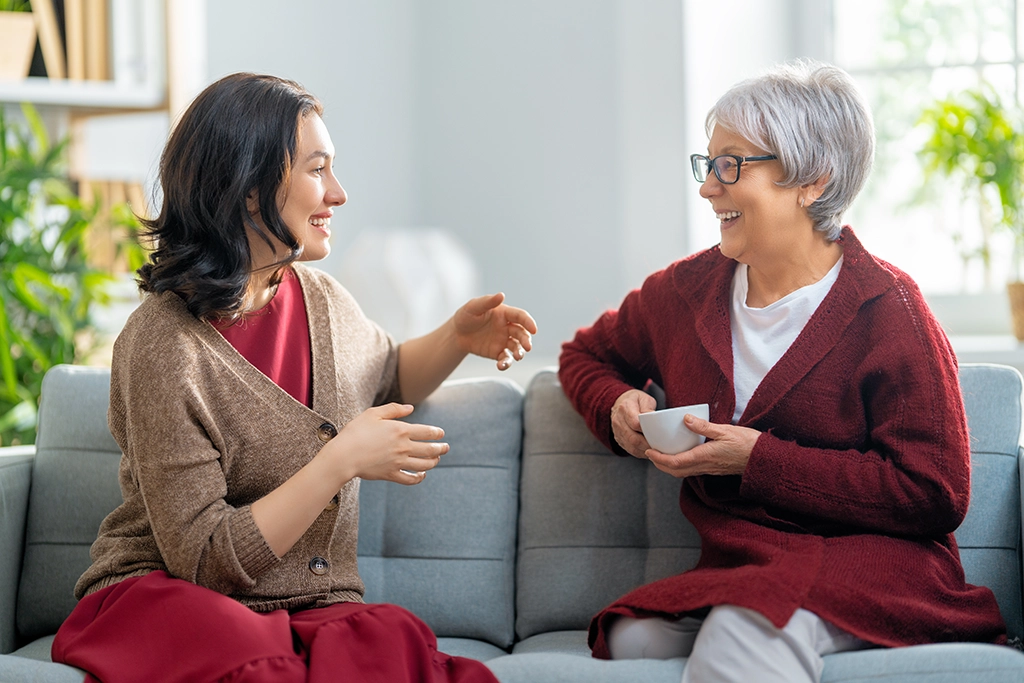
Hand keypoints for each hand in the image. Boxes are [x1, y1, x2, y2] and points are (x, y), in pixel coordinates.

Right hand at [322, 403, 448, 484]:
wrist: (343, 455)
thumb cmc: (356, 432)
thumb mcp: (373, 414)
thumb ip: (394, 409)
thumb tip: (411, 408)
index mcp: (401, 430)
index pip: (428, 432)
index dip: (437, 433)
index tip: (441, 434)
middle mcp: (403, 447)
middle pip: (430, 449)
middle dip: (441, 449)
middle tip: (446, 448)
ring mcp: (398, 462)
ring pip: (424, 465)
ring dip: (434, 462)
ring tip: (436, 459)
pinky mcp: (391, 474)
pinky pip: (410, 479)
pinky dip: (419, 478)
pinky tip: (422, 474)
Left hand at [453, 293, 537, 370]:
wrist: (457, 333)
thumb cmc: (466, 316)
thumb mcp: (474, 307)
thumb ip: (488, 302)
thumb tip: (502, 295)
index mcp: (505, 314)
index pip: (520, 317)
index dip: (528, 322)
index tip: (534, 330)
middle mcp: (507, 327)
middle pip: (522, 333)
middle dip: (526, 340)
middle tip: (528, 347)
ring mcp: (504, 341)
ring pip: (517, 347)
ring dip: (520, 352)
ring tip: (517, 357)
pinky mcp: (498, 352)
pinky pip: (505, 358)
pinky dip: (506, 363)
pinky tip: (501, 366)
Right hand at [611, 389, 657, 458]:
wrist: (620, 403)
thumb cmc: (634, 401)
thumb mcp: (644, 398)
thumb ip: (648, 408)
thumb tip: (653, 419)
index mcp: (625, 408)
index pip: (635, 423)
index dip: (647, 430)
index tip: (657, 434)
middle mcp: (618, 420)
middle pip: (633, 438)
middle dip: (647, 444)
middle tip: (659, 446)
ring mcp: (617, 431)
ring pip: (631, 446)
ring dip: (644, 450)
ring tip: (655, 450)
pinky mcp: (618, 438)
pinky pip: (629, 449)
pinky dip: (640, 452)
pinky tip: (648, 451)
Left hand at [646, 414, 760, 477]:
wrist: (764, 459)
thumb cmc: (748, 443)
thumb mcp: (725, 430)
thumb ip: (704, 426)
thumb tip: (685, 418)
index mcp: (705, 456)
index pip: (676, 462)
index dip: (659, 459)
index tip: (648, 451)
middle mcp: (705, 466)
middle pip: (676, 471)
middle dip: (660, 465)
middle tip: (650, 453)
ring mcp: (709, 470)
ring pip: (683, 472)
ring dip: (669, 466)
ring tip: (661, 455)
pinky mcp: (713, 469)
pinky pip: (692, 470)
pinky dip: (680, 465)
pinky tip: (680, 455)